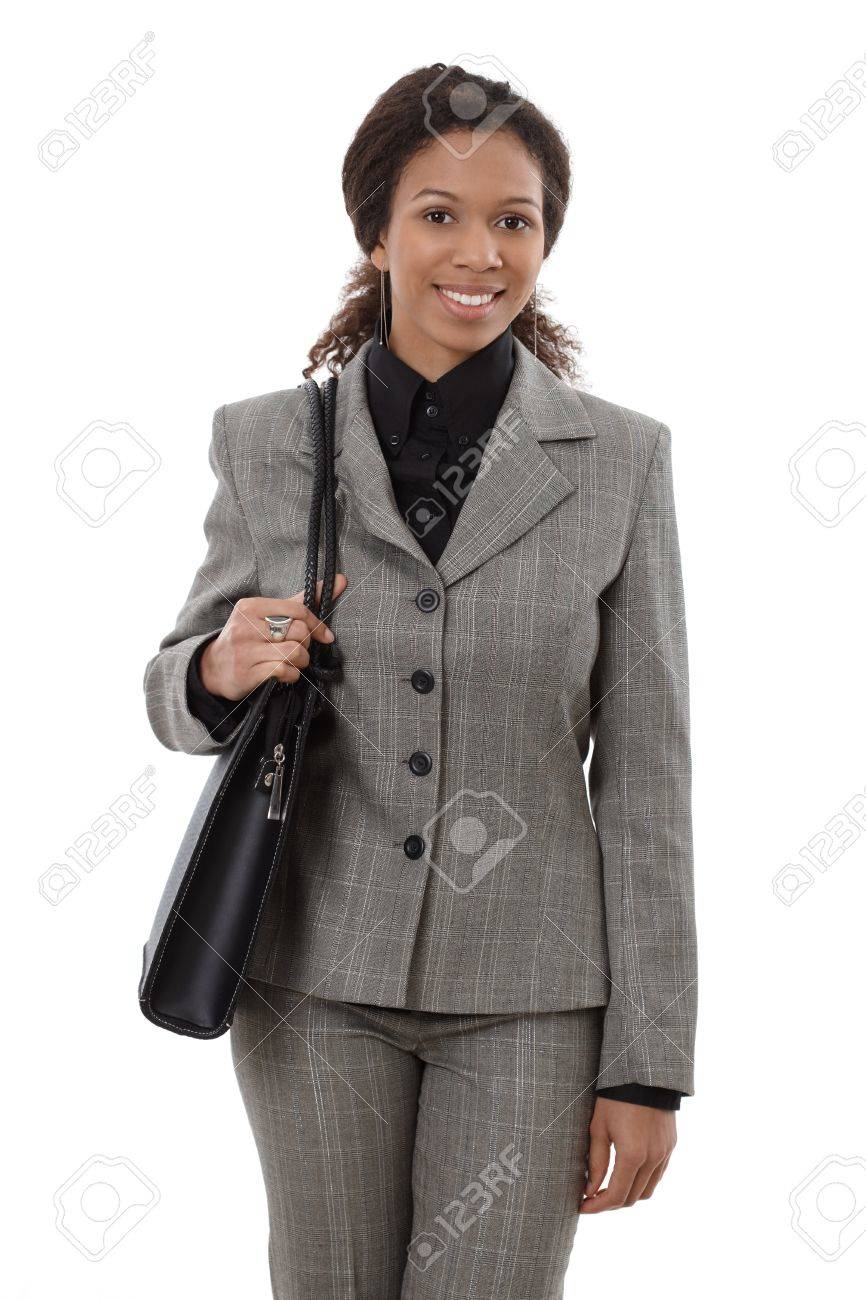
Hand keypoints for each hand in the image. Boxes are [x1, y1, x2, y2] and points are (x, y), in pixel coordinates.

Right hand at [199, 574, 347, 700]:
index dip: (317, 624)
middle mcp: (246, 626)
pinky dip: (291, 675)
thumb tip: (342, 580)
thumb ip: (302, 600)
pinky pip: (284, 671)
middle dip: (306, 645)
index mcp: (251, 607)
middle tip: (300, 650)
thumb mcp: (269, 615)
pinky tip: (284, 674)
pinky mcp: (247, 673)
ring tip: (293, 662)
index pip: (297, 610)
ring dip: (301, 661)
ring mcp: (245, 650)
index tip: (325, 635)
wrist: (213, 667)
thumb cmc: (249, 638)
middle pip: (298, 632)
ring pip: (294, 652)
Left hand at [579, 1097, 675, 1211]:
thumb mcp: (599, 1128)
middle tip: (592, 1198)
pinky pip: (657, 1175)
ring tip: (608, 1188)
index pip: (616, 1196)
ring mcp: (664, 1153)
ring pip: (647, 1190)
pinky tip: (627, 1173)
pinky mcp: (670, 1146)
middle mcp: (653, 1159)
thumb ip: (596, 1162)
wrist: (645, 1074)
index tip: (583, 1207)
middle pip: (632, 1198)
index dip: (598, 1207)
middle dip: (611, 1203)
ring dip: (628, 1194)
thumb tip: (590, 1190)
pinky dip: (642, 1182)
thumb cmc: (615, 1098)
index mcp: (632, 1156)